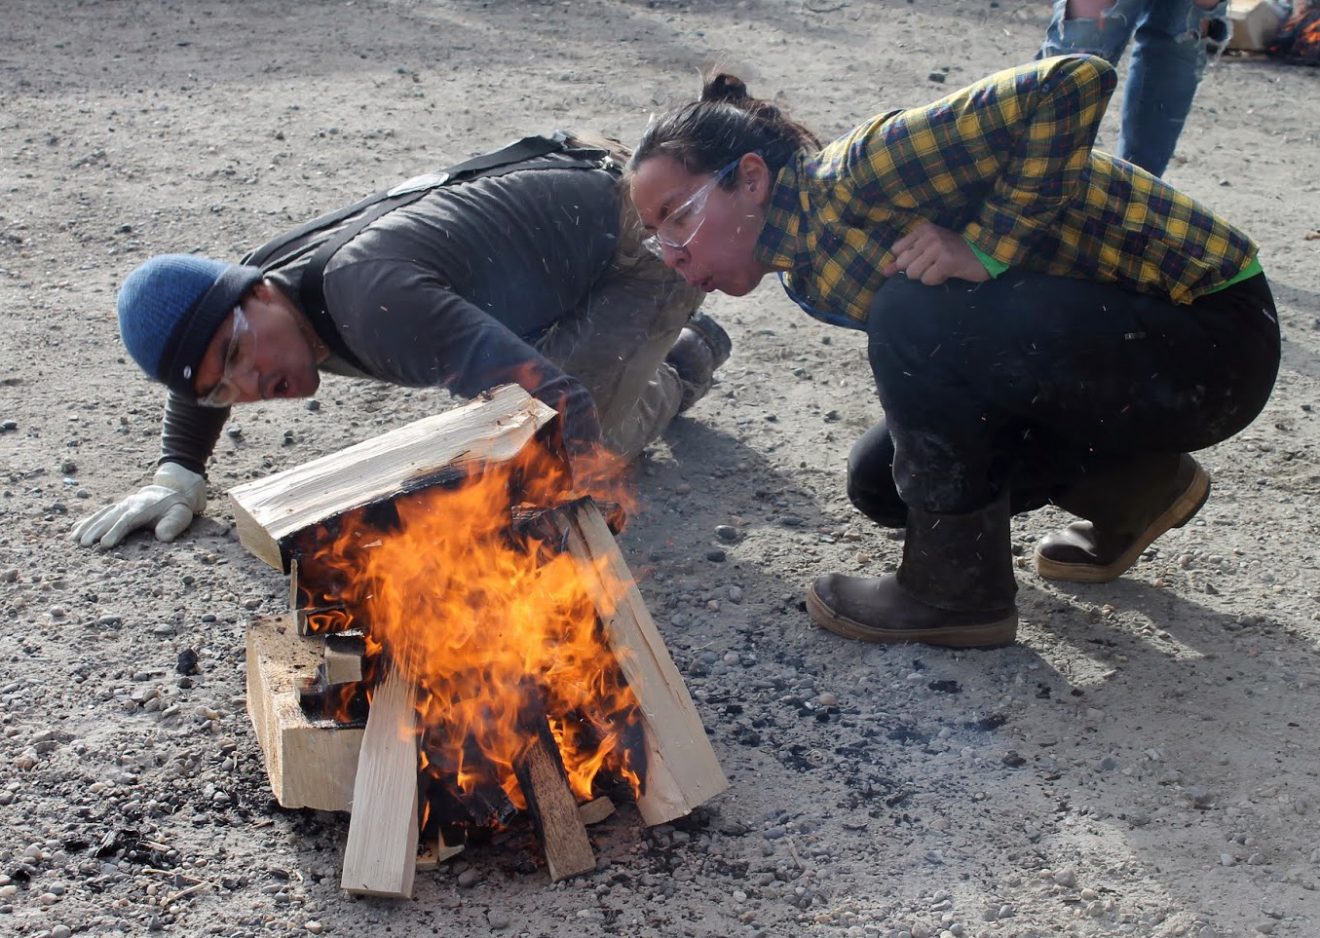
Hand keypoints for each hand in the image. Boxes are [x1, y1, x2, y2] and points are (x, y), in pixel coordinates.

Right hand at [72, 462, 206, 547]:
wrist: (168, 493)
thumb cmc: (175, 508)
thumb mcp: (180, 515)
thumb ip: (173, 524)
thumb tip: (164, 537)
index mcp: (142, 508)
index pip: (127, 520)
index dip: (116, 531)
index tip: (106, 544)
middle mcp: (128, 505)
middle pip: (109, 518)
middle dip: (96, 531)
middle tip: (84, 544)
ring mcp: (120, 505)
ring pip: (101, 515)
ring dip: (87, 526)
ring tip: (75, 539)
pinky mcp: (115, 508)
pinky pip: (99, 514)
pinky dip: (87, 521)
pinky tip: (74, 529)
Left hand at [882, 222, 989, 285]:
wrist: (985, 253)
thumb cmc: (955, 252)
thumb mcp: (928, 249)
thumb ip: (904, 259)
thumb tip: (884, 271)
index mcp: (923, 230)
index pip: (896, 250)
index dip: (905, 261)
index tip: (922, 259)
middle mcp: (929, 236)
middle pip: (903, 264)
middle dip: (917, 270)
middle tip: (934, 265)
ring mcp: (938, 247)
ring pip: (913, 273)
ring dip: (927, 276)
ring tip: (941, 268)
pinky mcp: (946, 261)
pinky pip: (927, 280)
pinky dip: (936, 280)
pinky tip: (948, 272)